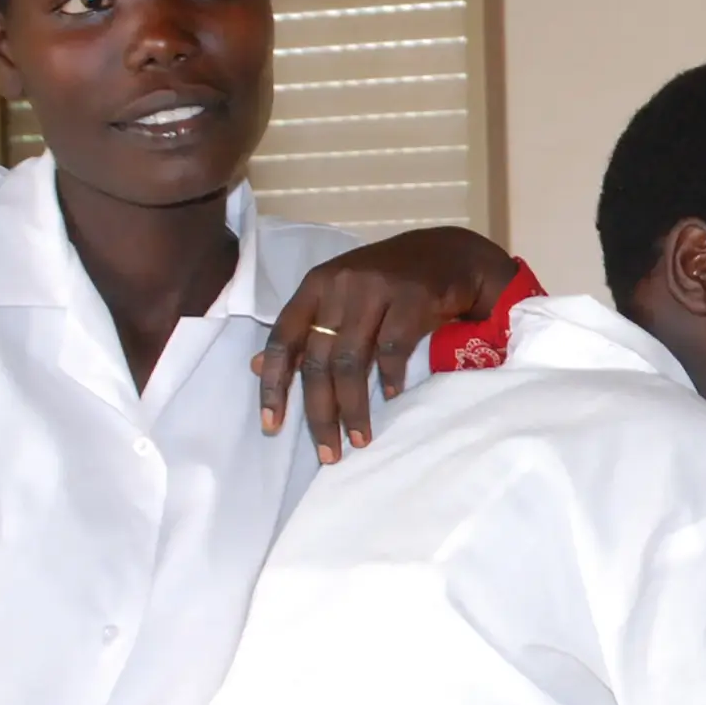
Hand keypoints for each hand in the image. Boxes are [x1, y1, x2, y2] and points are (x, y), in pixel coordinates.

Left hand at [254, 228, 521, 462]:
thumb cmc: (388, 282)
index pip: (282, 339)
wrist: (448, 253)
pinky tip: (392, 396)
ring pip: (352, 360)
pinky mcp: (412, 297)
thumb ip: (304, 329)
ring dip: (354, 406)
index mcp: (316, 286)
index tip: (272, 426)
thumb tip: (257, 367)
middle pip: (318, 358)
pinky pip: (393, 348)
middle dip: (320, 411)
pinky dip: (391, 378)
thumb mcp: (340, 299)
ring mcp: (376, 289)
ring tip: (360, 438)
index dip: (274, 385)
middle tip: (328, 451)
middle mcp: (340, 285)